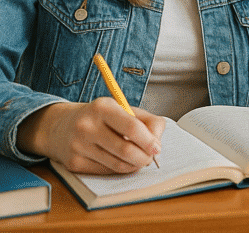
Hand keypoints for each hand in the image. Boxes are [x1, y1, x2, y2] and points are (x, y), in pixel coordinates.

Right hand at [16, 98, 163, 173]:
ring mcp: (78, 146)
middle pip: (125, 150)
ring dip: (134, 165)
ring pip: (117, 164)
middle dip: (144, 158)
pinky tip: (121, 162)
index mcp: (103, 107)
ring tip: (138, 160)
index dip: (149, 141)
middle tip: (150, 158)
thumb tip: (157, 146)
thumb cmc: (101, 118)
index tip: (157, 148)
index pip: (132, 127)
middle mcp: (87, 126)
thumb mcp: (124, 110)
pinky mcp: (73, 163)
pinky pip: (106, 171)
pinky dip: (119, 169)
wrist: (60, 127)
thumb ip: (149, 122)